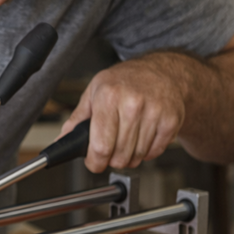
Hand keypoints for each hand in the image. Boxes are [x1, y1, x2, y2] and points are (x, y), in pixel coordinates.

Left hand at [61, 54, 186, 172]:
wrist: (162, 70)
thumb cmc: (125, 81)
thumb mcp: (94, 92)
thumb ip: (77, 119)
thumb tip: (62, 140)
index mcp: (108, 97)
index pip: (100, 146)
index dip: (94, 162)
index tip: (94, 163)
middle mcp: (132, 104)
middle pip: (119, 156)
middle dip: (111, 160)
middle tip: (110, 150)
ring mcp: (154, 112)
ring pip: (137, 156)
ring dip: (129, 157)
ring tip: (126, 142)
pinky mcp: (171, 121)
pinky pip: (155, 152)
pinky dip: (147, 153)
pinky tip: (142, 139)